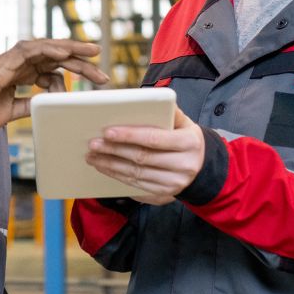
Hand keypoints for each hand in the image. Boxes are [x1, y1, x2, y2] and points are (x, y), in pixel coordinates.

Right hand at [0, 38, 108, 133]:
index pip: (54, 71)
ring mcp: (12, 61)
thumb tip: (46, 107)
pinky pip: (31, 50)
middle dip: (82, 63)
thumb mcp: (9, 113)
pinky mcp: (4, 62)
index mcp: (21, 75)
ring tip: (93, 51)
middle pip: (56, 58)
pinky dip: (49, 49)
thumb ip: (27, 106)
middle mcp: (19, 64)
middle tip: (104, 74)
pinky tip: (66, 53)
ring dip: (72, 48)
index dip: (74, 77)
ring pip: (48, 48)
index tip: (93, 88)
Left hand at [86, 106, 204, 204]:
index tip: (107, 132)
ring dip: (111, 165)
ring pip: (136, 174)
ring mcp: (174, 183)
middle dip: (114, 150)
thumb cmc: (185, 138)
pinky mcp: (164, 194)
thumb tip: (146, 99)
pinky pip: (136, 185)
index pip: (154, 139)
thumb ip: (168, 112)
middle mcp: (184, 165)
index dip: (129, 135)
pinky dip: (117, 176)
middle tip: (93, 144)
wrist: (201, 167)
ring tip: (93, 156)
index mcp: (189, 143)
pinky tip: (104, 167)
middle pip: (142, 158)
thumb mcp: (184, 122)